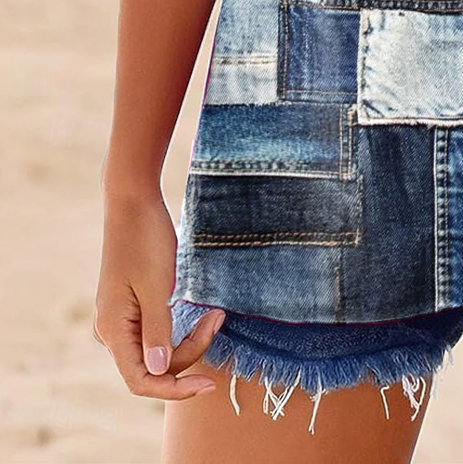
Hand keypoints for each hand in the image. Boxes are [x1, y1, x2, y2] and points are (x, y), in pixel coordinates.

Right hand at [93, 189, 224, 399]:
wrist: (134, 203)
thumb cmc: (145, 240)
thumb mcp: (157, 286)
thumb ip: (157, 330)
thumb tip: (157, 372)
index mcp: (113, 330)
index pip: (141, 381)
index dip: (174, 390)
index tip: (208, 385)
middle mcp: (113, 330)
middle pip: (154, 366)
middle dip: (191, 350)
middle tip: (217, 318)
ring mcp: (123, 318)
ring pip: (158, 349)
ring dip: (189, 338)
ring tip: (215, 313)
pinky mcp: (134, 305)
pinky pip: (158, 331)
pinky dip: (181, 328)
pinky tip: (200, 313)